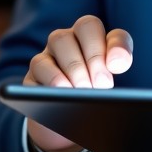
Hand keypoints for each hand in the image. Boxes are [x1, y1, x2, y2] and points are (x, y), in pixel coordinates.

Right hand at [23, 14, 132, 151]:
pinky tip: (63, 93)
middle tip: (103, 84)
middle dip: (95, 55)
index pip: (101, 25)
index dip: (112, 43)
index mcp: (91, 36)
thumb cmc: (92, 96)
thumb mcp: (110, 83)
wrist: (65, 125)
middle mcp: (69, 38)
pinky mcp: (32, 73)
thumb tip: (115, 66)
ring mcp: (48, 52)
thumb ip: (118, 65)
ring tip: (84, 89)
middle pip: (82, 27)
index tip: (118, 68)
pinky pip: (39, 65)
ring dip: (75, 65)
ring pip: (59, 40)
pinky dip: (53, 78)